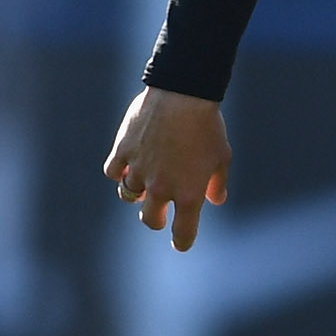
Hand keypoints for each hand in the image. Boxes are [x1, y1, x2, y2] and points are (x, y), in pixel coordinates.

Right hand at [103, 87, 230, 251]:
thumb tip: (216, 200)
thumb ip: (217, 183)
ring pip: (128, 196)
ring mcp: (139, 171)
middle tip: (158, 212)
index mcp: (189, 195)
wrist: (183, 94)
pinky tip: (126, 164)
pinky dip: (119, 171)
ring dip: (136, 193)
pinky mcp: (122, 152)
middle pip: (150, 220)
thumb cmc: (208, 125)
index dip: (182, 241)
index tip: (180, 242)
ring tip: (143, 183)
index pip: (183, 234)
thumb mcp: (222, 156)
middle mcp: (162, 189)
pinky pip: (113, 172)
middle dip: (155, 219)